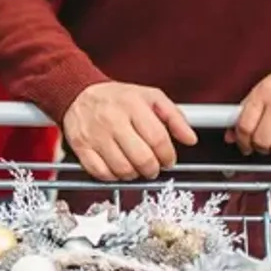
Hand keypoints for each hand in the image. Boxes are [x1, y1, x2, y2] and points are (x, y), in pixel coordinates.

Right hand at [62, 82, 198, 181]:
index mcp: (132, 105)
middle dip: (153, 169)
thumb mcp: (151, 97)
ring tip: (136, 167)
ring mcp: (95, 134)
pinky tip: (118, 169)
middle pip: (142, 158)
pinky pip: (100, 173)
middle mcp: (112, 119)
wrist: (79, 93)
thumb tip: (190, 139)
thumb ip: (175, 117)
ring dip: (134, 174)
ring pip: (122, 169)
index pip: (158, 139)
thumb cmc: (118, 97)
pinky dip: (113, 177)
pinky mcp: (80, 146)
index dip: (168, 156)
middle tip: (153, 167)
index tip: (168, 160)